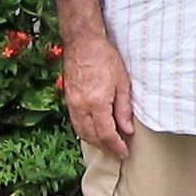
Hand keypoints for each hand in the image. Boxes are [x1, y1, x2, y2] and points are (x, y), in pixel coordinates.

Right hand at [63, 35, 133, 158]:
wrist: (83, 42)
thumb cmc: (105, 58)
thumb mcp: (122, 83)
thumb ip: (123, 109)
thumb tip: (127, 130)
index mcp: (97, 103)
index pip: (106, 134)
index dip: (116, 147)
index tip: (124, 152)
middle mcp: (82, 107)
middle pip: (93, 137)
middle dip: (105, 148)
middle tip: (117, 153)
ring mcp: (72, 104)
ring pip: (82, 132)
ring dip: (94, 142)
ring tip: (107, 146)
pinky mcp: (68, 99)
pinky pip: (75, 123)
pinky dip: (85, 132)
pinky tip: (93, 132)